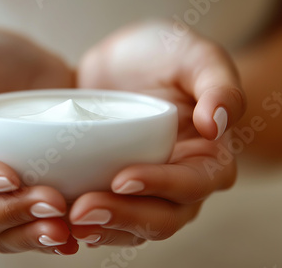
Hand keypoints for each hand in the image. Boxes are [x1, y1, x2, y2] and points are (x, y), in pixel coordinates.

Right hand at [0, 24, 78, 254]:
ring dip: (32, 235)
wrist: (19, 63)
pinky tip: (74, 236)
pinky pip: (29, 227)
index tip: (8, 175)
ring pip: (2, 231)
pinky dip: (49, 236)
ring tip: (65, 228)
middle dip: (11, 214)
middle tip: (52, 202)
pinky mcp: (23, 194)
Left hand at [70, 21, 245, 245]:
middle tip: (83, 210)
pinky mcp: (117, 191)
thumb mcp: (194, 54)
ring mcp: (148, 190)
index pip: (194, 183)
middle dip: (125, 217)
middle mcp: (181, 182)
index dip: (161, 186)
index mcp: (209, 155)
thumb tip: (217, 125)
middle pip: (163, 217)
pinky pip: (109, 219)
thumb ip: (218, 83)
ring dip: (104, 228)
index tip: (122, 178)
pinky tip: (63, 222)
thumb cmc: (163, 53)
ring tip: (70, 221)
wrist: (119, 62)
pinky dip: (90, 224)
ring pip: (134, 227)